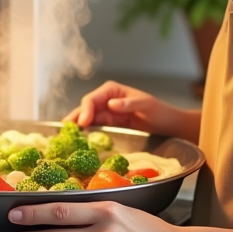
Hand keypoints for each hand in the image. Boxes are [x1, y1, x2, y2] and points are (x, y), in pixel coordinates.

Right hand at [65, 80, 198, 141]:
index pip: (92, 99)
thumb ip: (129, 104)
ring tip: (65, 138)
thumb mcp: (147, 105)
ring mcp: (106, 112)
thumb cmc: (159, 111)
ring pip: (86, 119)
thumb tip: (111, 104)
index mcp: (112, 90)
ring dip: (76, 127)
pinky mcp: (108, 124)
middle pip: (85, 108)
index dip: (85, 110)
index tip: (83, 123)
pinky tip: (77, 141)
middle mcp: (106, 99)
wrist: (167, 124)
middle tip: (65, 132)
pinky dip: (84, 133)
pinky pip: (93, 128)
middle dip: (75, 119)